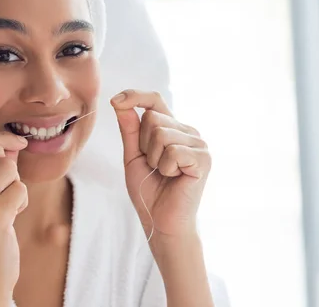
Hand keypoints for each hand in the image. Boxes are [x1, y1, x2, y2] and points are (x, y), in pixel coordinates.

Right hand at [0, 132, 28, 305]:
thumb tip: (11, 143)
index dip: (1, 138)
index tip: (18, 143)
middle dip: (10, 167)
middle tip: (6, 191)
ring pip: (10, 168)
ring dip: (16, 187)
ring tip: (6, 208)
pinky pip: (20, 189)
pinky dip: (22, 202)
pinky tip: (11, 219)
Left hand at [111, 89, 210, 239]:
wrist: (161, 221)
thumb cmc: (149, 190)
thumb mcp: (133, 156)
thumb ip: (129, 129)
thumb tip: (119, 102)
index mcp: (172, 128)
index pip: (154, 100)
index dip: (135, 96)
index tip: (115, 100)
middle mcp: (188, 131)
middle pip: (152, 118)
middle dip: (143, 145)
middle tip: (154, 166)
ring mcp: (199, 144)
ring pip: (161, 134)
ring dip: (154, 159)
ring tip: (164, 174)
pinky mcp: (204, 159)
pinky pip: (173, 151)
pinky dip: (166, 168)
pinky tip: (175, 178)